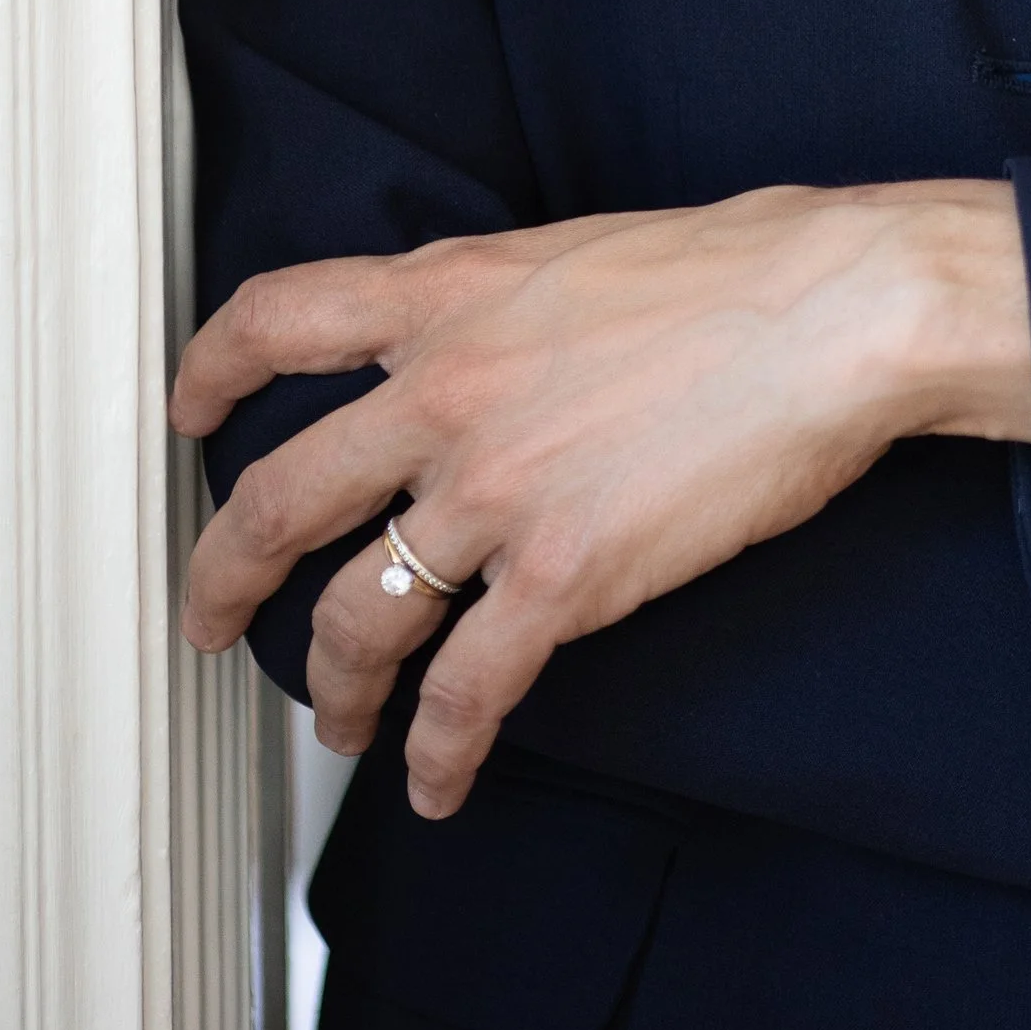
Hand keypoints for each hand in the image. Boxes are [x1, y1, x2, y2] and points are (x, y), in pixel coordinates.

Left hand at [171, 179, 1030, 818]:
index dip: (210, 368)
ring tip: (341, 721)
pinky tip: (439, 779)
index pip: (279, 319)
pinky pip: (467, 692)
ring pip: (358, 615)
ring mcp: (498, 489)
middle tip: (212, 616)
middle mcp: (448, 391)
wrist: (840, 312)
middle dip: (223, 575)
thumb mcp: (582, 249)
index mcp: (453, 295)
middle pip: (278, 498)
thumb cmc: (745, 270)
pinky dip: (440, 753)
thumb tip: (486, 344)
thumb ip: (505, 304)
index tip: (190, 408)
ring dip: (334, 686)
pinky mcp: (564, 576)